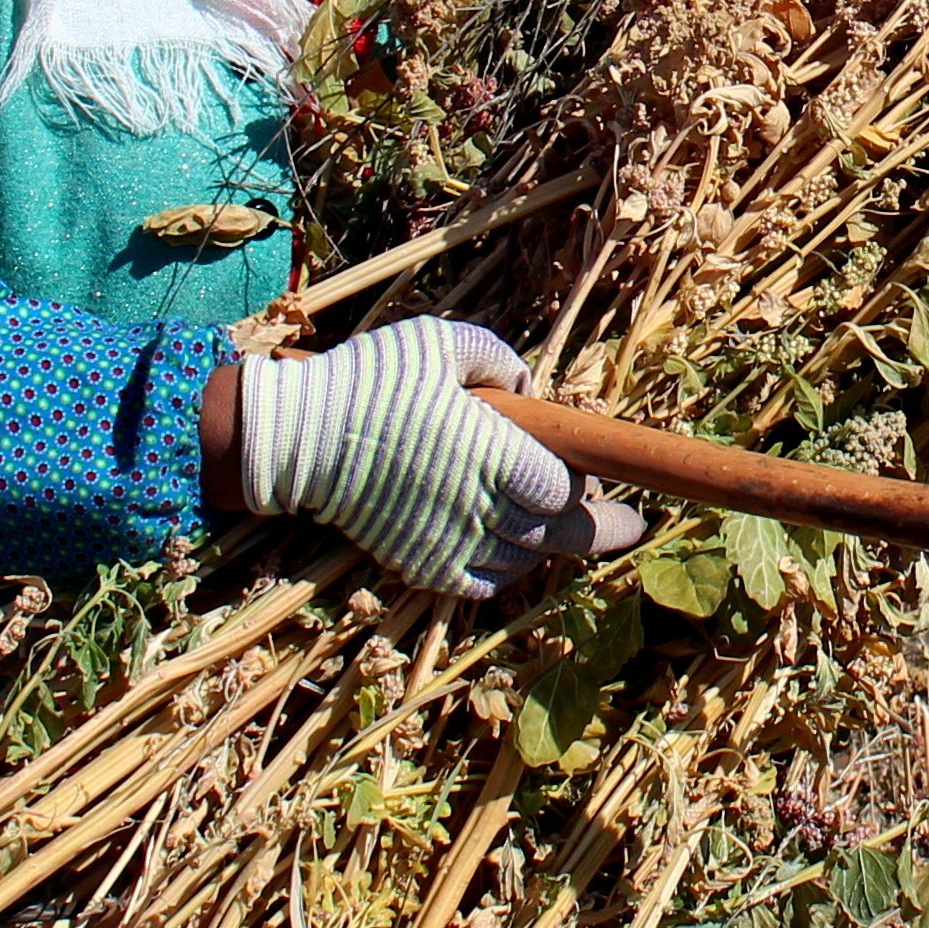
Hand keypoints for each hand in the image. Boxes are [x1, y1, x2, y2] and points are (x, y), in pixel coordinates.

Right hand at [229, 319, 642, 596]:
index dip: (587, 486)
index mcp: (492, 453)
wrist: (298, 442)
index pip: (566, 489)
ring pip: (526, 562)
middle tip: (630, 526)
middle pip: (562, 536)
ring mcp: (451, 543)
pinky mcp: (423, 565)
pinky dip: (508, 572)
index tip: (596, 477)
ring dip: (551, 547)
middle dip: (603, 531)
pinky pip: (484, 584)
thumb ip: (496, 358)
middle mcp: (479, 507)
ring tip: (564, 530)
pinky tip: (515, 553)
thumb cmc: (369, 383)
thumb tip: (528, 387)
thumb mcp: (437, 343)